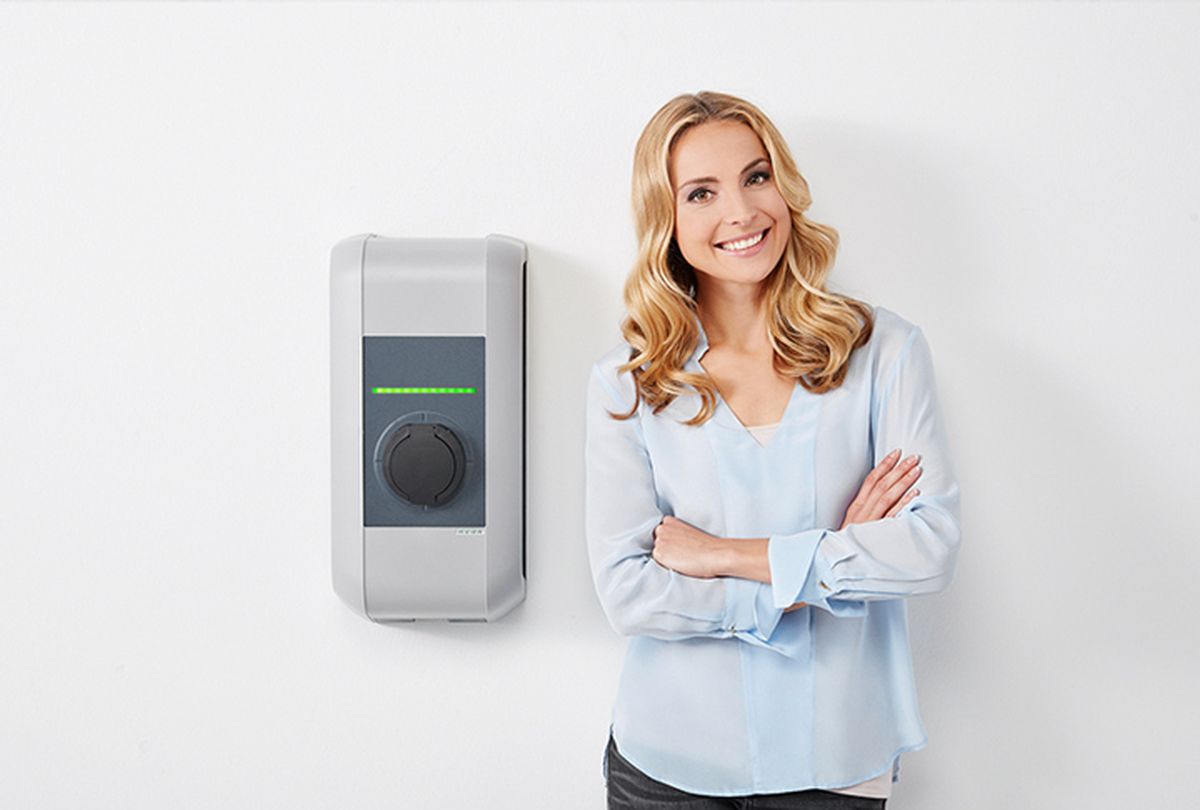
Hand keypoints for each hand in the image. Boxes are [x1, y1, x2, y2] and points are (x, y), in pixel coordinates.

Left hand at [651, 515, 723, 578]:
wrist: (715, 553)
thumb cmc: (706, 545)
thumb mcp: (688, 532)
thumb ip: (675, 534)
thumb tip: (670, 544)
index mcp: (669, 520)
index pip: (659, 533)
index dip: (669, 541)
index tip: (679, 546)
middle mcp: (661, 528)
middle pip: (655, 541)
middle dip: (665, 547)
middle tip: (681, 553)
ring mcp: (659, 540)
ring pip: (656, 551)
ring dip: (665, 556)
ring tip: (682, 558)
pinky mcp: (659, 553)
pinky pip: (657, 561)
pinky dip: (665, 564)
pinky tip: (679, 563)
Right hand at [784, 451, 921, 613]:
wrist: (835, 561)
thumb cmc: (847, 542)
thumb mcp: (853, 521)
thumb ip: (865, 508)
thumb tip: (880, 493)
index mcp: (856, 506)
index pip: (871, 479)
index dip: (884, 465)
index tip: (896, 452)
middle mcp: (862, 510)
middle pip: (882, 485)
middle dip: (898, 469)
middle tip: (913, 457)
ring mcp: (870, 521)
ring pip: (888, 496)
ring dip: (903, 482)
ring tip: (916, 470)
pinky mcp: (877, 532)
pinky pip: (893, 515)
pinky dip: (904, 503)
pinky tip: (915, 494)